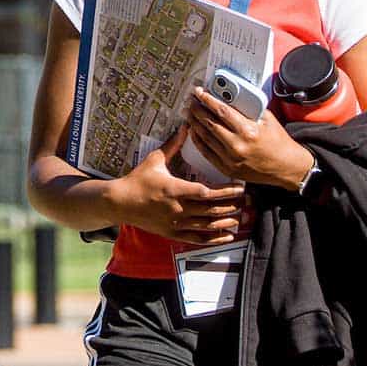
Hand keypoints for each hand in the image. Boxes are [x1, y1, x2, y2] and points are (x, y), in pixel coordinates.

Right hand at [106, 127, 249, 245]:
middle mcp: (177, 209)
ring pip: (207, 226)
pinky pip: (198, 239)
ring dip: (225, 222)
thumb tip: (186, 127)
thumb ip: (173, 144)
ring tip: (239, 217)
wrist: (120, 203)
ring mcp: (176, 223)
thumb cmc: (137, 180)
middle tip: (246, 201)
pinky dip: (214, 239)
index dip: (225, 192)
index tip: (239, 188)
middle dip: (231, 206)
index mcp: (175, 189)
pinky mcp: (173, 233)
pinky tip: (227, 236)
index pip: (206, 192)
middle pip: (211, 210)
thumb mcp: (155, 159)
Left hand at [183, 86, 315, 190]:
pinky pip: (206, 152)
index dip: (208, 99)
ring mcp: (230, 159)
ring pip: (204, 137)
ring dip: (194, 123)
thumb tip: (231, 96)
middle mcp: (237, 145)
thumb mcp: (267, 119)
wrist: (286, 168)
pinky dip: (198, 140)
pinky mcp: (227, 168)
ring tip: (190, 113)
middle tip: (192, 101)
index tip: (200, 92)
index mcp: (248, 131)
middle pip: (209, 123)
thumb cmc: (279, 142)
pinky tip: (194, 131)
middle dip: (197, 110)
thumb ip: (249, 108)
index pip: (221, 111)